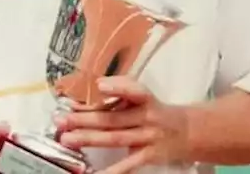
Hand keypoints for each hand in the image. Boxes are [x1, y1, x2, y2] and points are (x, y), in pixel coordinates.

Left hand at [56, 76, 191, 173]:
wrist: (188, 132)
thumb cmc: (159, 113)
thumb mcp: (146, 99)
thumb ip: (122, 95)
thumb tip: (92, 92)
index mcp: (146, 100)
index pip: (133, 91)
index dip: (118, 88)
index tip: (99, 85)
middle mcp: (147, 117)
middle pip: (114, 118)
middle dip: (85, 118)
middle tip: (61, 119)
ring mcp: (147, 137)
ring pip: (115, 138)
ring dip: (89, 139)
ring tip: (67, 139)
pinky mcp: (148, 156)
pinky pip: (127, 165)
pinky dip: (111, 171)